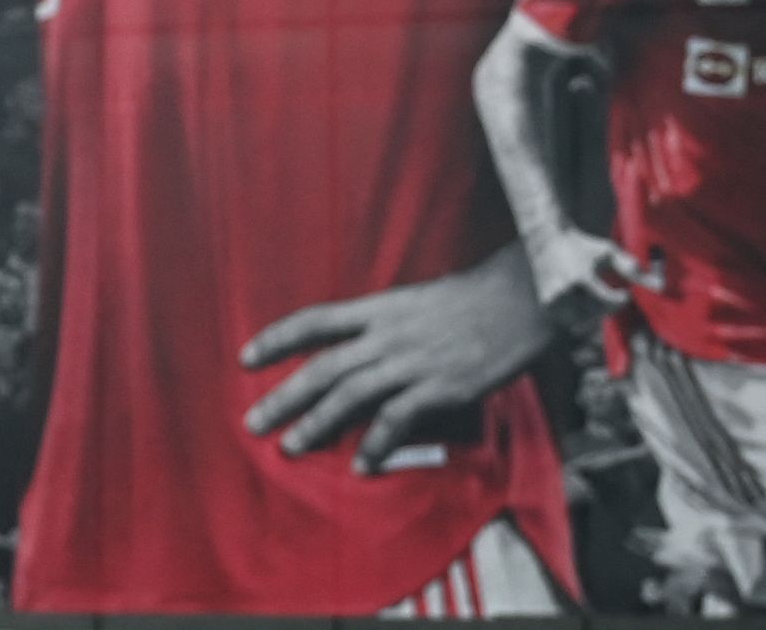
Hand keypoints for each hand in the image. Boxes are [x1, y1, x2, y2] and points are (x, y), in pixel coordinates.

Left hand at [239, 246, 549, 469]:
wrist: (519, 300)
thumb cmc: (470, 300)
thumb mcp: (414, 300)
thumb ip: (382, 322)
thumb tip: (357, 343)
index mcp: (376, 308)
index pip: (312, 321)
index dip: (276, 339)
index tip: (245, 358)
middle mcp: (385, 335)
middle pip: (322, 367)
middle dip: (283, 396)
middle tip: (253, 422)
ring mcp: (411, 362)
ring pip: (350, 395)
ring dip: (317, 424)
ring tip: (290, 446)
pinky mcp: (439, 387)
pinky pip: (397, 419)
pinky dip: (376, 443)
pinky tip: (360, 464)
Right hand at [526, 224, 644, 328]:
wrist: (547, 240)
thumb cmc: (583, 246)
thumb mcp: (609, 252)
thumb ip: (634, 270)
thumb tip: (661, 287)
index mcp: (580, 277)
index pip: (609, 302)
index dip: (620, 298)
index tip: (622, 290)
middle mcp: (564, 291)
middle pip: (598, 312)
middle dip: (607, 304)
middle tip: (607, 291)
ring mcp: (553, 299)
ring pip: (585, 319)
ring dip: (594, 310)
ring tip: (593, 293)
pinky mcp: (547, 305)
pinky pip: (572, 319)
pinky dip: (580, 312)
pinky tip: (581, 298)